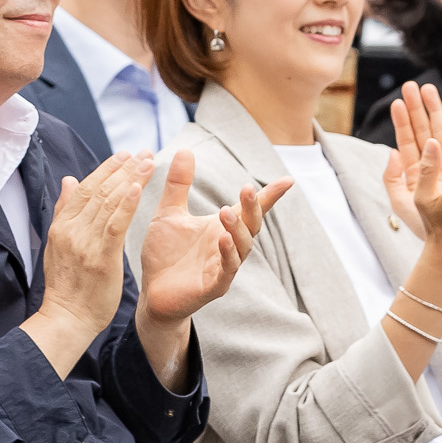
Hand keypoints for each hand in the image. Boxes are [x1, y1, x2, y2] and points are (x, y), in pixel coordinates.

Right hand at [34, 152, 152, 337]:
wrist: (66, 318)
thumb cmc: (66, 285)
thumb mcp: (57, 244)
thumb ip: (64, 211)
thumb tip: (67, 179)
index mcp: (61, 226)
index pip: (83, 188)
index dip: (105, 169)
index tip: (125, 154)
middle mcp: (71, 230)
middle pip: (98, 191)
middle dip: (122, 169)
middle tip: (143, 152)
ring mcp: (84, 243)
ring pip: (108, 203)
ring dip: (130, 179)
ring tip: (148, 162)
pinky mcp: (100, 258)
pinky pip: (114, 226)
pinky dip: (126, 205)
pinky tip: (138, 188)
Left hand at [136, 151, 290, 327]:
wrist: (153, 293)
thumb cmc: (165, 254)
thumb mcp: (169, 213)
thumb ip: (178, 184)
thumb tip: (185, 149)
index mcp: (221, 228)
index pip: (250, 210)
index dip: (269, 196)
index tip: (288, 180)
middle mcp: (228, 246)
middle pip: (251, 225)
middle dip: (253, 208)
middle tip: (247, 188)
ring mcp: (223, 267)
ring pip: (242, 248)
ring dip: (237, 230)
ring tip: (226, 211)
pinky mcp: (213, 286)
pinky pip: (226, 271)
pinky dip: (227, 255)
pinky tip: (223, 240)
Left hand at [384, 85, 441, 234]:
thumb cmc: (425, 225)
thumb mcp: (402, 204)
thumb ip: (393, 179)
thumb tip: (390, 152)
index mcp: (413, 170)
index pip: (406, 140)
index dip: (402, 121)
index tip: (397, 101)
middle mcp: (431, 163)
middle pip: (423, 129)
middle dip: (418, 108)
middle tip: (413, 85)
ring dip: (437, 111)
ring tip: (430, 89)